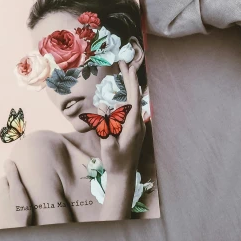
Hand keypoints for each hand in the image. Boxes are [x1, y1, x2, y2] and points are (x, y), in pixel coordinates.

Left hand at [0, 160, 32, 227]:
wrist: (17, 233)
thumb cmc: (20, 211)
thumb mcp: (18, 190)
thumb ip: (13, 176)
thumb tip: (7, 161)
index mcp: (2, 192)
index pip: (3, 178)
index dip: (11, 177)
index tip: (20, 178)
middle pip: (3, 190)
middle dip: (10, 187)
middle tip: (22, 188)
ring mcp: (0, 212)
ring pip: (3, 201)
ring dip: (10, 199)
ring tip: (20, 200)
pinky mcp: (3, 221)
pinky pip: (6, 211)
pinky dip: (10, 209)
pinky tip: (17, 212)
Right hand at [100, 60, 145, 177]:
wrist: (123, 176)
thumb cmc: (115, 161)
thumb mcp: (107, 144)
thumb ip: (105, 124)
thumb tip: (103, 105)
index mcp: (133, 125)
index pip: (134, 99)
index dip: (132, 83)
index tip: (129, 68)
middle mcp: (138, 122)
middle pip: (134, 97)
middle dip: (129, 80)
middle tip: (124, 64)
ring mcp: (137, 126)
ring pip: (130, 104)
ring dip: (125, 92)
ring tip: (122, 81)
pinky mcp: (133, 129)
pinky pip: (128, 111)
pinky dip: (124, 102)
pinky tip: (118, 104)